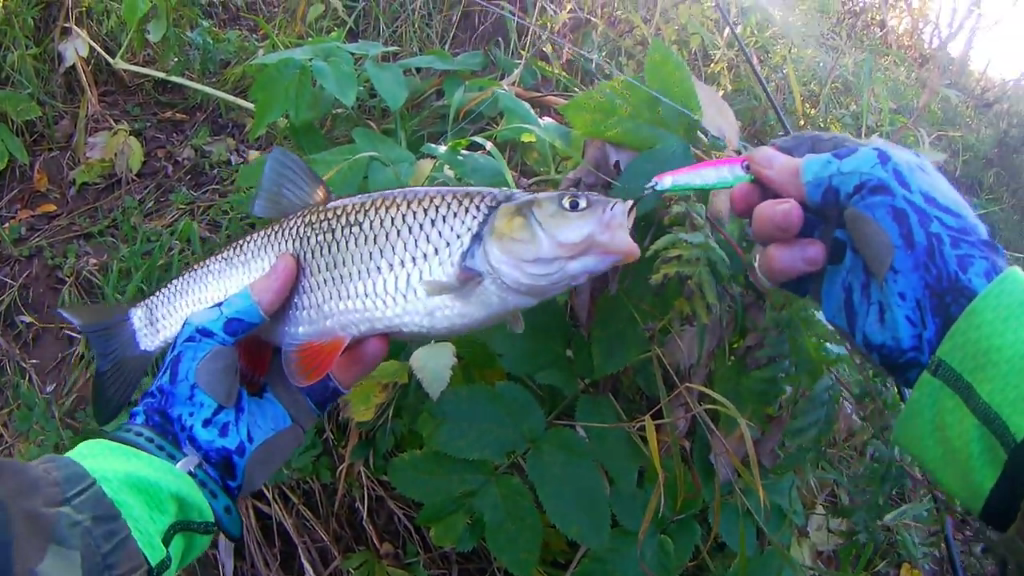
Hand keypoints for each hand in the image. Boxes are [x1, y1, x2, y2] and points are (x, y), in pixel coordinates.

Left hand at [106, 254, 388, 540]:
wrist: (191, 459)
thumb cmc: (189, 388)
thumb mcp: (208, 335)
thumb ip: (250, 302)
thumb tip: (288, 263)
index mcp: (234, 330)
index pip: (270, 296)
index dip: (293, 277)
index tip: (320, 251)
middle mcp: (264, 349)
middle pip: (304, 317)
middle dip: (329, 297)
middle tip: (359, 271)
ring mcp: (288, 376)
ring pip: (326, 345)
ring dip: (352, 327)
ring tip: (379, 301)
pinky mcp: (307, 403)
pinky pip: (336, 378)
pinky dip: (357, 362)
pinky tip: (377, 341)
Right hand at [729, 134, 1006, 386]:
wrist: (943, 307)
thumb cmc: (915, 226)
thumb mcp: (871, 179)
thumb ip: (812, 169)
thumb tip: (755, 159)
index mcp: (855, 171)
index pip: (796, 157)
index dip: (768, 163)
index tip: (748, 170)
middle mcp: (835, 204)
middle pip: (771, 194)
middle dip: (758, 197)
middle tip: (747, 202)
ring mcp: (822, 244)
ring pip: (767, 232)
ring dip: (772, 229)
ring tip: (806, 240)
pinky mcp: (812, 283)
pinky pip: (774, 268)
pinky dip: (782, 263)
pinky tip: (815, 264)